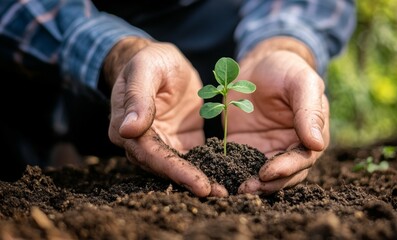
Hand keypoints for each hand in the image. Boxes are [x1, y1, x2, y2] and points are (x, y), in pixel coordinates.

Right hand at [105, 38, 226, 196]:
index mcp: (126, 127)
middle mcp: (141, 142)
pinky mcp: (179, 142)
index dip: (175, 171)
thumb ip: (138, 97)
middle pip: (165, 167)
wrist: (161, 61)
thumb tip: (128, 130)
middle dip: (191, 182)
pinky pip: (192, 158)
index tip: (199, 185)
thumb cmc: (150, 61)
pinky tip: (225, 177)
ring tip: (225, 193)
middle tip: (219, 195)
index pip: (150, 155)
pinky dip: (207, 168)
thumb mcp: (145, 70)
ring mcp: (161, 144)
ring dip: (200, 180)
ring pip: (178, 168)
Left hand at [227, 37, 329, 194]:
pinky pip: (241, 165)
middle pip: (284, 175)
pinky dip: (234, 174)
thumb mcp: (301, 82)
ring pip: (264, 176)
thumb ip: (309, 110)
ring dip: (252, 184)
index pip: (303, 159)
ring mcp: (268, 150)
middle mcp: (291, 148)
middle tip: (248, 189)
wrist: (258, 65)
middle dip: (268, 184)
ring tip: (236, 190)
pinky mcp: (246, 149)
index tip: (267, 172)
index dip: (287, 168)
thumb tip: (317, 144)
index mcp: (311, 134)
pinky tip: (223, 180)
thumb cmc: (285, 69)